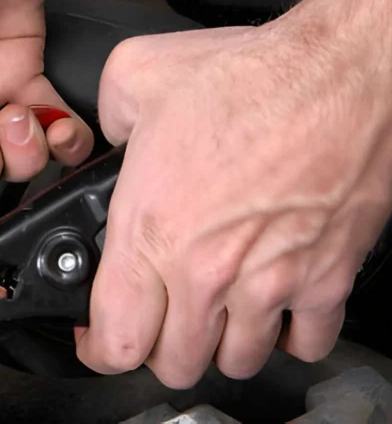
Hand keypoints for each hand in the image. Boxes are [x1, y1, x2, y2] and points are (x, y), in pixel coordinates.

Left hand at [76, 0, 391, 386]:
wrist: (341, 74)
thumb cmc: (252, 75)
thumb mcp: (135, 76)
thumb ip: (108, 120)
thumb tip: (109, 136)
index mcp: (151, 228)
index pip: (115, 339)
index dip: (97, 346)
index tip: (95, 335)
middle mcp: (207, 270)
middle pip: (174, 363)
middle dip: (157, 348)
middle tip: (156, 319)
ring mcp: (269, 283)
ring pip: (237, 361)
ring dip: (219, 345)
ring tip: (212, 314)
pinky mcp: (326, 279)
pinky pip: (307, 343)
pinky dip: (289, 336)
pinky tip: (275, 309)